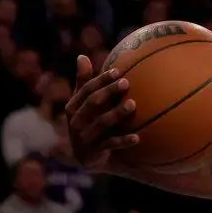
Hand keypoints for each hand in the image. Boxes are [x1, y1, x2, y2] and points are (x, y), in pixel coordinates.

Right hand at [65, 55, 138, 170]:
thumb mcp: (84, 104)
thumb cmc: (89, 122)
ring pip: (102, 123)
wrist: (87, 156)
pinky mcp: (94, 151)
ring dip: (117, 113)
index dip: (101, 80)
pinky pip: (111, 145)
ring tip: (133, 104)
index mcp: (73, 106)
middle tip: (127, 83)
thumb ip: (84, 82)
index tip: (118, 71)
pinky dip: (124, 141)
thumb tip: (81, 56)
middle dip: (109, 92)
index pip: (87, 90)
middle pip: (93, 103)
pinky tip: (137, 137)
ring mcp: (84, 136)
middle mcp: (76, 121)